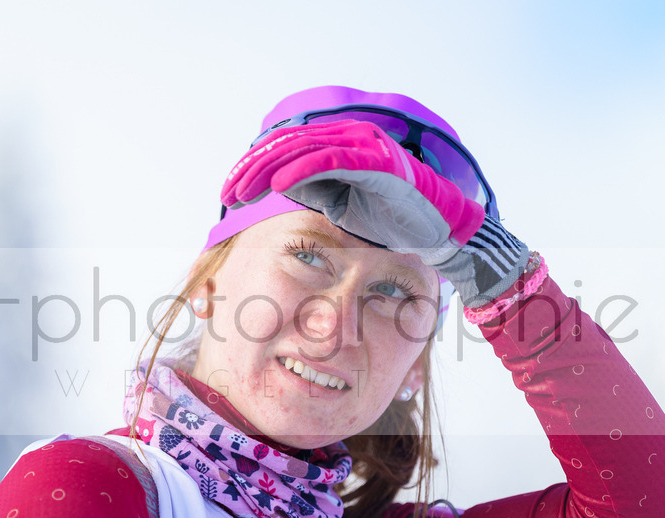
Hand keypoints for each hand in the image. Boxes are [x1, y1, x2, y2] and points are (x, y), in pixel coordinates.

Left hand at [221, 119, 483, 251]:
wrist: (437, 230)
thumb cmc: (388, 219)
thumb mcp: (337, 203)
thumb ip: (310, 189)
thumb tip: (274, 187)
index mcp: (336, 146)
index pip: (285, 150)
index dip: (252, 169)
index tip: (228, 193)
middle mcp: (347, 138)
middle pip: (287, 146)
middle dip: (251, 170)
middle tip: (227, 194)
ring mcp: (362, 145)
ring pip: (303, 150)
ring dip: (268, 171)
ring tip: (243, 192)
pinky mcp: (376, 160)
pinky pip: (331, 160)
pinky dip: (302, 170)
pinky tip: (278, 185)